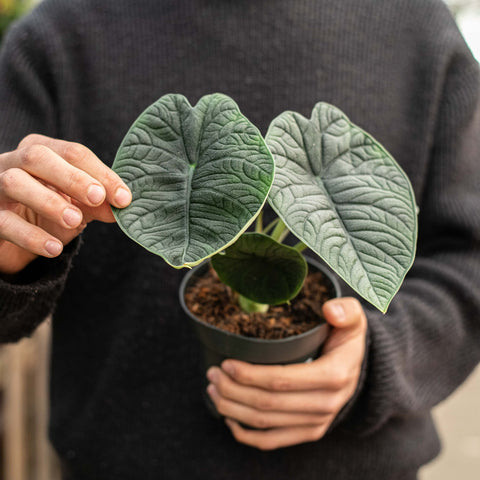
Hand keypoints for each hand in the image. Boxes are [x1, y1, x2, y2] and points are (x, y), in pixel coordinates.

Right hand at [0, 134, 130, 273]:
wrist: (13, 242)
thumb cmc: (47, 214)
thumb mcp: (78, 207)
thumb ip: (99, 204)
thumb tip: (123, 205)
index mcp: (41, 151)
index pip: (73, 153)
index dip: (101, 174)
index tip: (124, 198)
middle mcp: (13, 162)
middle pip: (38, 156)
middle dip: (71, 177)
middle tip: (98, 198)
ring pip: (14, 182)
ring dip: (48, 200)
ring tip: (75, 221)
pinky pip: (4, 222)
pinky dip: (30, 236)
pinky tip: (54, 248)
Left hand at [206, 297, 366, 449]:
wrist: (355, 364)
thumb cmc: (345, 335)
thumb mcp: (352, 317)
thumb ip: (345, 310)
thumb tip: (330, 311)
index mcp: (334, 375)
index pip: (282, 380)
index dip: (249, 374)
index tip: (226, 362)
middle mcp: (327, 404)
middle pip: (267, 404)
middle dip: (232, 389)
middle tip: (212, 372)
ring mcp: (318, 422)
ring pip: (265, 423)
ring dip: (232, 408)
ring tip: (213, 388)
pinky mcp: (309, 432)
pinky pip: (272, 441)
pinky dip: (245, 434)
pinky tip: (228, 417)